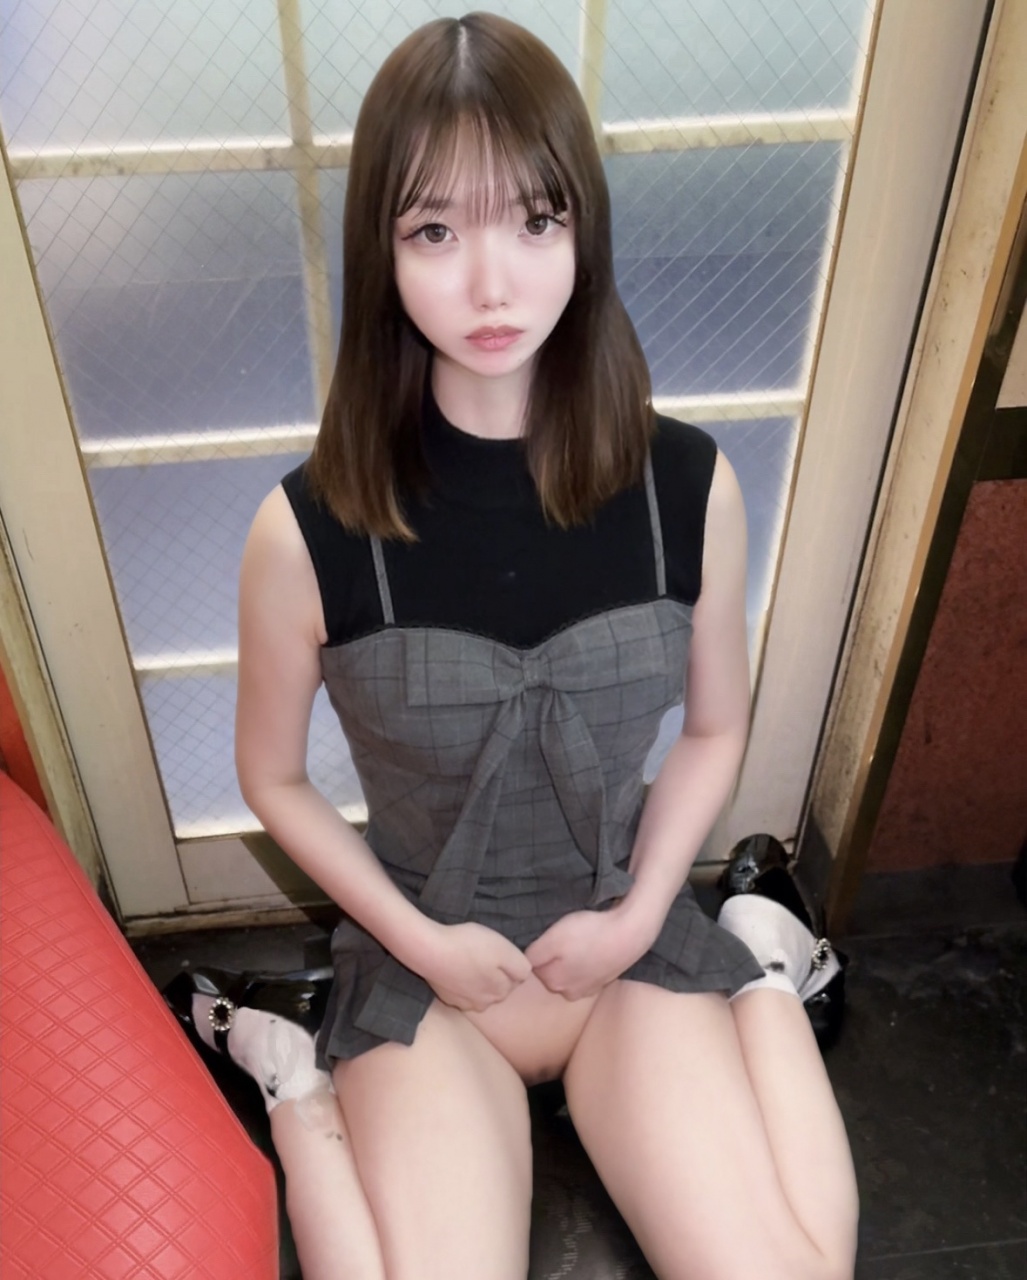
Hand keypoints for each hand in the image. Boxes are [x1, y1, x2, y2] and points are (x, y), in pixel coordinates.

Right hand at [418, 921, 531, 1012]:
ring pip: (481, 991)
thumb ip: (520, 966)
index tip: (498, 950)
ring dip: (478, 979)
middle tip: (483, 953)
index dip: (510, 961)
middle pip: (500, 987)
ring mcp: (466, 1004)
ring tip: (467, 960)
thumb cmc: (468, 945)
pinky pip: (462, 992)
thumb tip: (523, 975)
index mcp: (502, 990)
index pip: (518, 977)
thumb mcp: (504, 949)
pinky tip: (455, 968)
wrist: (429, 951)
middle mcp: (486, 1003)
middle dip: (496, 973)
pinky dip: (461, 982)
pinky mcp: (448, 999)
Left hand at [526, 907, 652, 1000]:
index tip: (551, 936)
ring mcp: (587, 989)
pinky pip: (584, 971)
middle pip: (550, 970)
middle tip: (567, 936)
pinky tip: (593, 949)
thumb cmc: (590, 933)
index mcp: (554, 981)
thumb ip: (534, 955)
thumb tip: (525, 964)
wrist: (630, 934)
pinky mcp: (602, 982)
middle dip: (554, 955)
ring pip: (568, 971)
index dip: (540, 947)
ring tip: (582, 941)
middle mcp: (569, 992)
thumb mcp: (553, 938)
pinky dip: (586, 961)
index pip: (533, 965)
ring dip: (571, 959)